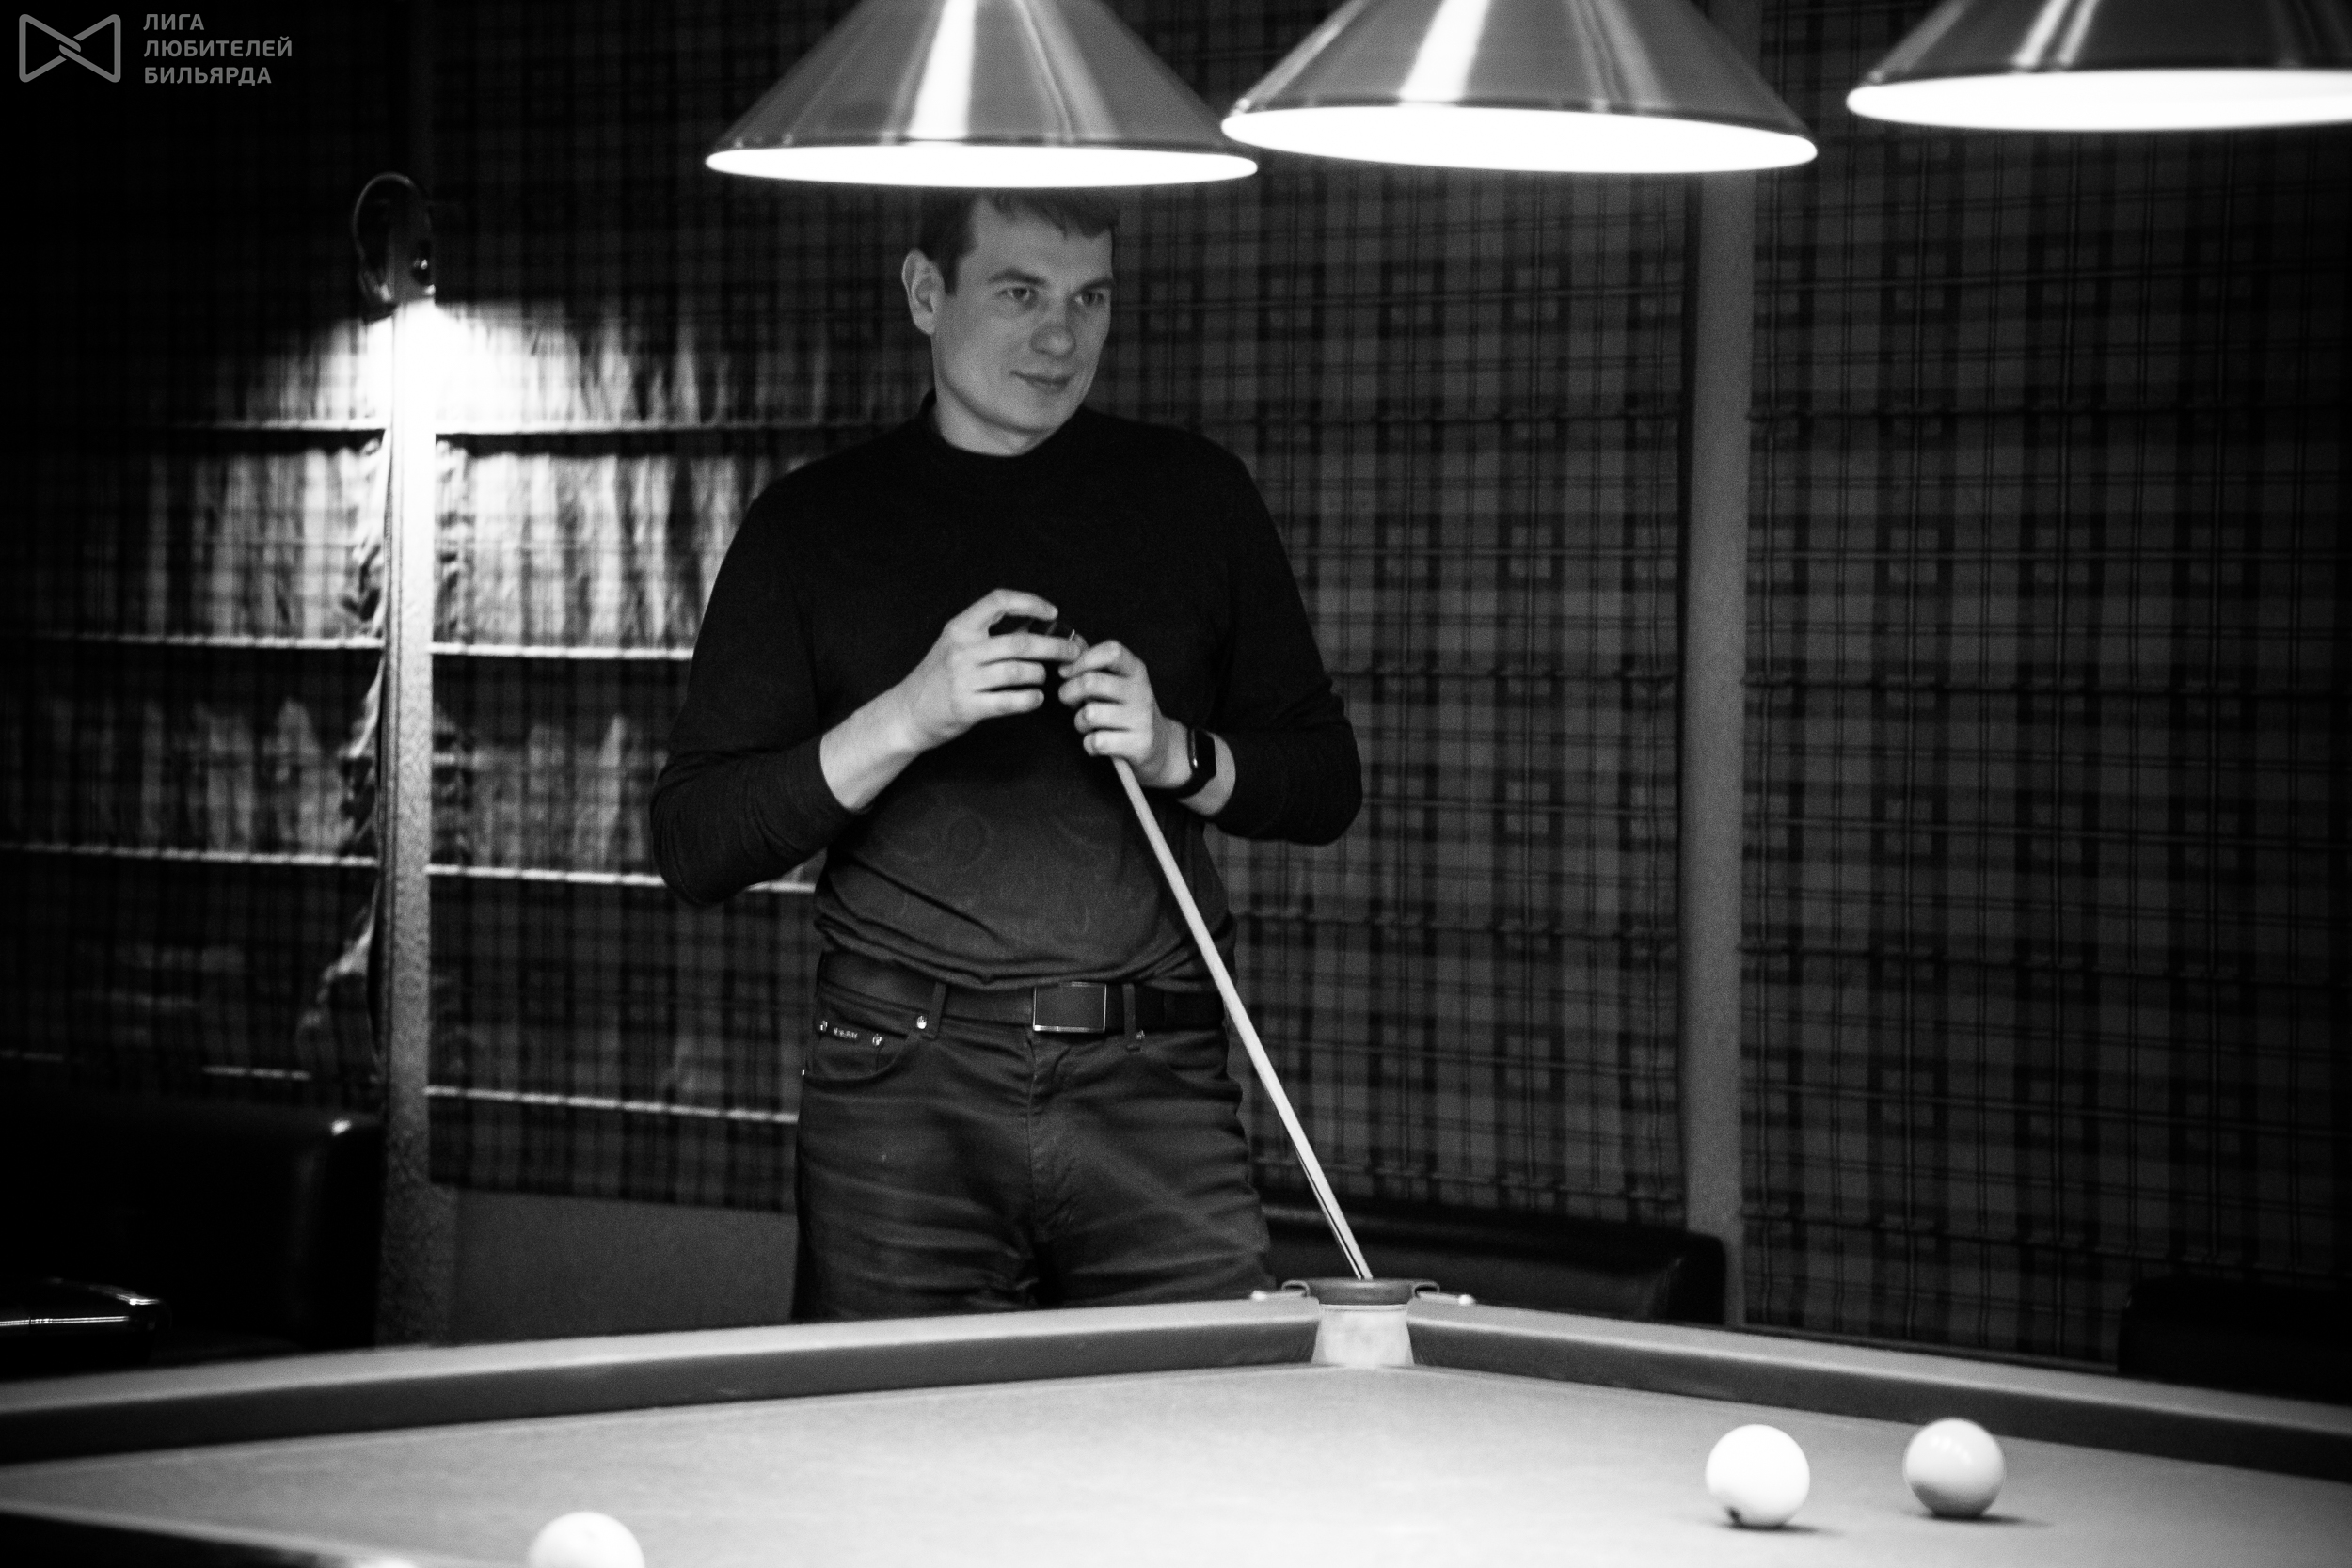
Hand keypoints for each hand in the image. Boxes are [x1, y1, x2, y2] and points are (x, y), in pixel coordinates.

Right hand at [892, 589, 1079, 750]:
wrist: (906, 712)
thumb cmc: (938, 677)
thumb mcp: (956, 646)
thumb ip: (989, 634)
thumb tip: (1037, 625)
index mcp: (960, 628)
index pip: (999, 601)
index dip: (1030, 602)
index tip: (1052, 613)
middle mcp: (961, 650)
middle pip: (1020, 642)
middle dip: (1054, 647)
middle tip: (1073, 652)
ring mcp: (964, 679)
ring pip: (1018, 672)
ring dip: (1039, 675)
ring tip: (1044, 677)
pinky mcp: (967, 707)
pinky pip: (1009, 702)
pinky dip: (1029, 700)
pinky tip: (1036, 698)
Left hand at [1056, 639, 1187, 787]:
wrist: (1161, 747)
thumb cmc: (1128, 711)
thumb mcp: (1118, 682)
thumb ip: (1095, 662)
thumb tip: (1072, 640)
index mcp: (1136, 671)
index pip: (1111, 651)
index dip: (1082, 659)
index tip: (1067, 672)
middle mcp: (1141, 691)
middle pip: (1090, 682)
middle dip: (1067, 692)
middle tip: (1068, 700)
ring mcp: (1142, 718)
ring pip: (1089, 714)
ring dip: (1079, 722)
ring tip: (1087, 724)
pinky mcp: (1139, 744)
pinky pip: (1097, 742)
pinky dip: (1089, 745)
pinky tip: (1098, 743)